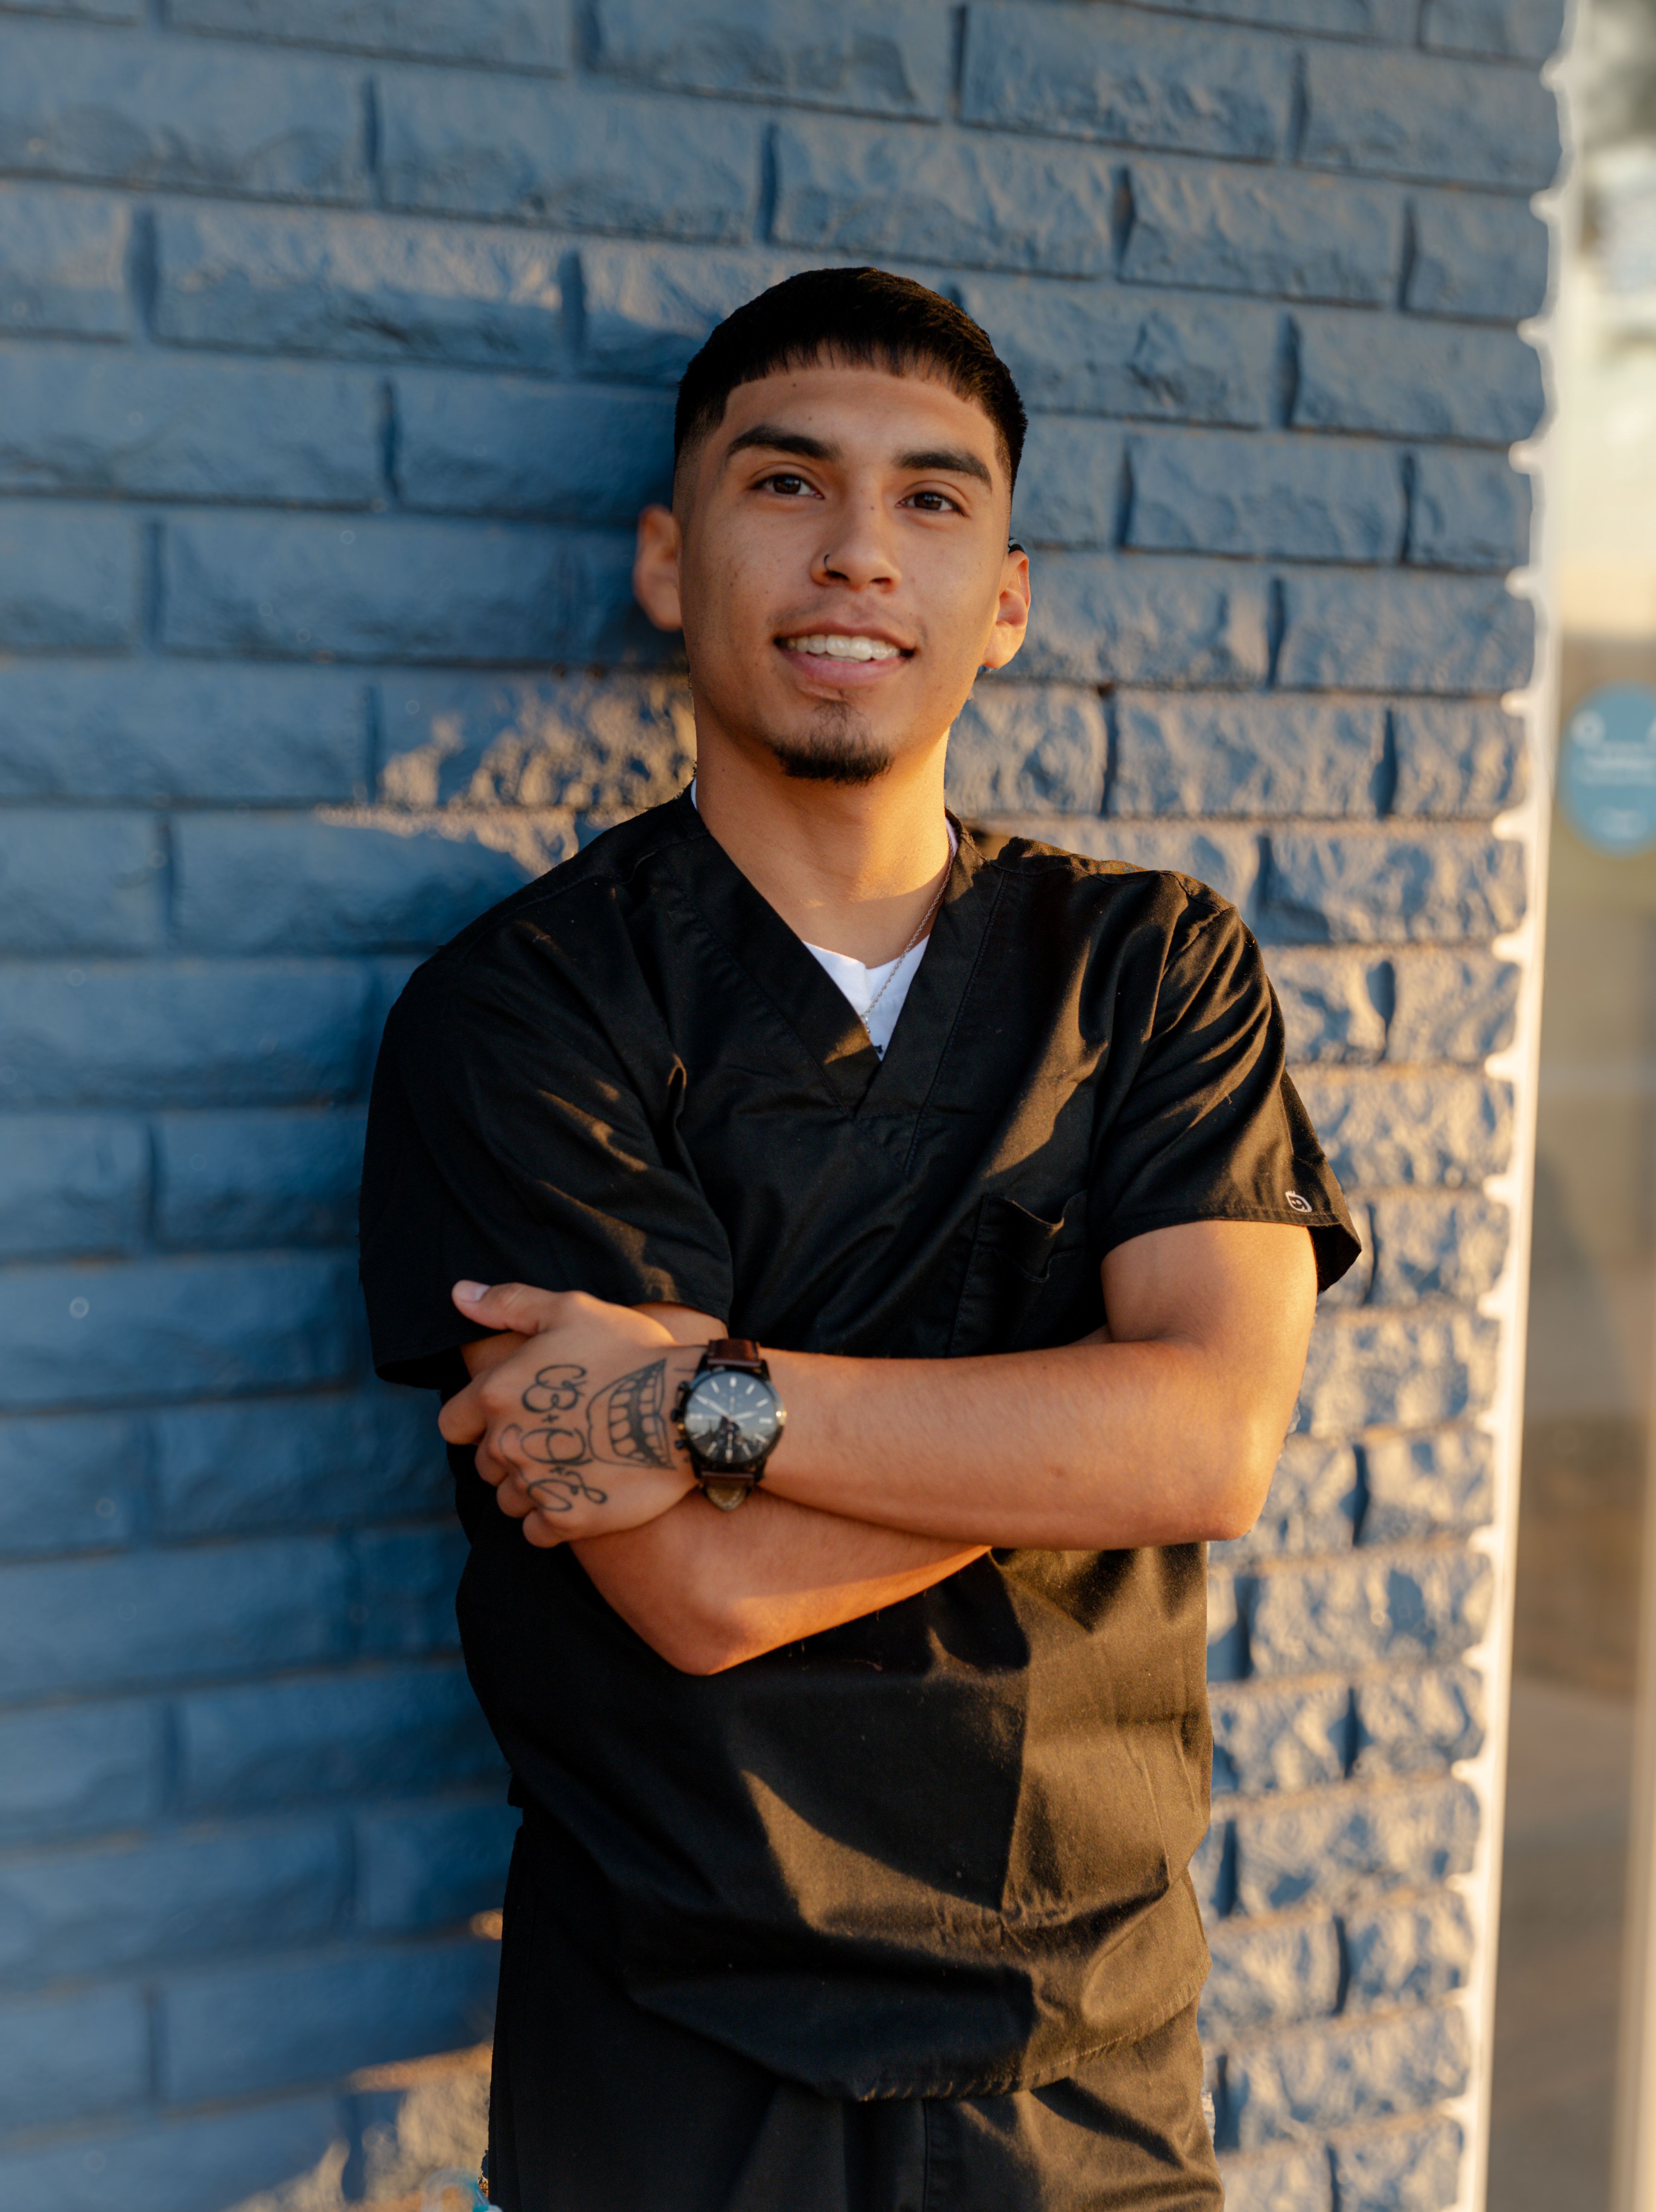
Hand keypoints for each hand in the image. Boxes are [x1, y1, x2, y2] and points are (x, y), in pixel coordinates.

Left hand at [439, 1282, 702, 1544]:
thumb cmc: (632, 1351)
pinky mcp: (568, 1519)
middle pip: (484, 1464)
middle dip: (511, 1451)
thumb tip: (459, 1293)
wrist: (689, 1407)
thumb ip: (509, 1303)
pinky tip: (582, 1492)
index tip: (511, 1413)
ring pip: (509, 1499)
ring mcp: (537, 1485)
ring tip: (573, 1462)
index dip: (476, 1419)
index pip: (453, 1423)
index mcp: (497, 1394)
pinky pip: (537, 1531)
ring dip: (531, 1486)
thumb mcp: (571, 1310)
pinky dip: (553, 1517)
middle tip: (556, 1434)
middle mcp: (507, 1444)